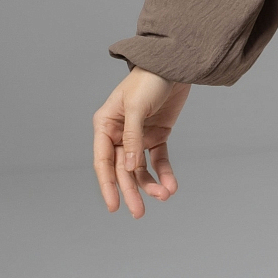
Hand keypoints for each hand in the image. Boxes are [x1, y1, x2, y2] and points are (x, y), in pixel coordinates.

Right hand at [92, 67, 190, 217]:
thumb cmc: (149, 79)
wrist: (175, 64)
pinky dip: (164, 172)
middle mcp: (119, 134)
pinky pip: (159, 159)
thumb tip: (128, 168)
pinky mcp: (158, 135)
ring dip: (150, 184)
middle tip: (138, 213)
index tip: (114, 206)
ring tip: (163, 196)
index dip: (107, 185)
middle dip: (131, 191)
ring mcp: (139, 136)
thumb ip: (132, 137)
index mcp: (105, 125)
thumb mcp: (136, 107)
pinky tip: (171, 185)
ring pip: (140, 168)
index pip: (103, 161)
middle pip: (122, 169)